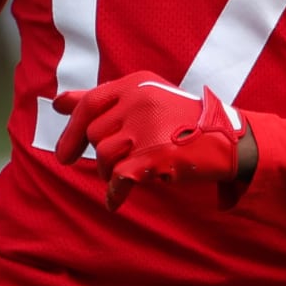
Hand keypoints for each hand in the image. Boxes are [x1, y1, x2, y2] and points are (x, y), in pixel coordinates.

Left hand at [54, 72, 244, 210]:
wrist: (227, 140)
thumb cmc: (182, 121)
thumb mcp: (146, 98)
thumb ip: (103, 100)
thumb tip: (58, 101)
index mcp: (136, 84)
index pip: (89, 103)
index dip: (71, 130)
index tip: (63, 154)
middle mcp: (140, 100)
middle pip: (94, 134)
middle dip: (98, 156)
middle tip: (112, 167)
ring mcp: (147, 127)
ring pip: (103, 156)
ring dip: (108, 173)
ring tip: (124, 177)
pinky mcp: (155, 155)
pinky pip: (119, 178)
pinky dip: (115, 194)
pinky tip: (117, 200)